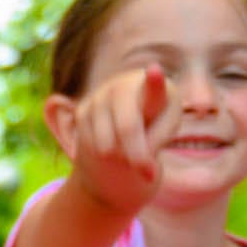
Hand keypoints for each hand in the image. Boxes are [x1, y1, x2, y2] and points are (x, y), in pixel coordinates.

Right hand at [54, 67, 179, 216]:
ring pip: (107, 144)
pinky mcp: (82, 110)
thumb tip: (146, 174)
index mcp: (152, 89)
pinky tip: (113, 145)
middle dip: (137, 155)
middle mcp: (122, 87)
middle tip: (149, 175)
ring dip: (120, 157)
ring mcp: (98, 97)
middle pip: (127, 128)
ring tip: (130, 150)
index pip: (153, 86)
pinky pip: (91, 146)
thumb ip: (157, 147)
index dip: (154, 81)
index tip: (155, 71)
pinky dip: (105, 155)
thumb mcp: (165, 129)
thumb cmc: (155, 117)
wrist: (127, 107)